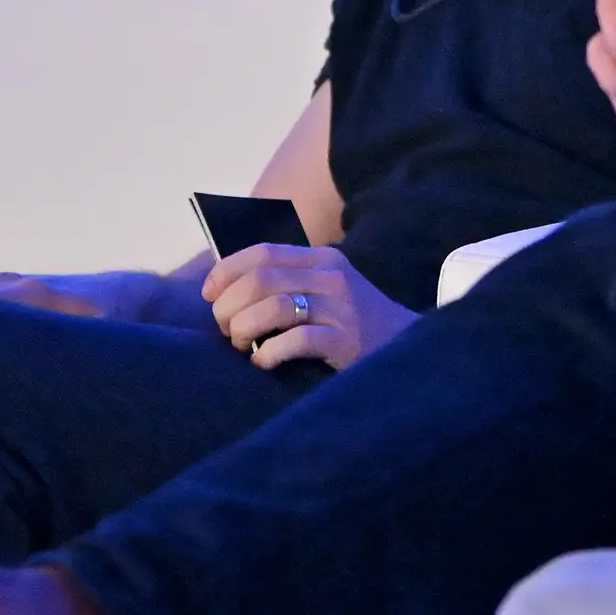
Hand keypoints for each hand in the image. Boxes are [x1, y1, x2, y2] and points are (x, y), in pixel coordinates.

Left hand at [202, 243, 412, 370]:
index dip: (226, 271)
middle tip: (225, 327)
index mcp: (321, 258)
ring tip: (242, 344)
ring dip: (244, 327)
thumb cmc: (354, 322)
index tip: (209, 294)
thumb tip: (227, 289)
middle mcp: (330, 277)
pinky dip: (269, 353)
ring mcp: (340, 308)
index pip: (262, 252)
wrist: (407, 347)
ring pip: (272, 306)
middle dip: (229, 305)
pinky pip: (295, 341)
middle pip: (260, 280)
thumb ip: (290, 281)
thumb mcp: (327, 289)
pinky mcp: (346, 340)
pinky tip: (263, 362)